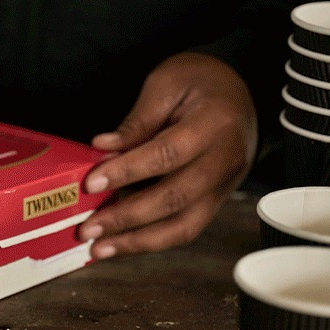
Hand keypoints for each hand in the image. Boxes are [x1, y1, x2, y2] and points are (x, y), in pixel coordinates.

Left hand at [78, 52, 257, 258]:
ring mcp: (224, 185)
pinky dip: (151, 240)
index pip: (167, 154)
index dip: (127, 171)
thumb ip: (136, 121)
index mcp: (214, 123)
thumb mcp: (166, 84)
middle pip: (176, 197)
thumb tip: (102, 150)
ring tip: (98, 248)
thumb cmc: (200, 81)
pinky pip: (186, 228)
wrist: (242, 87)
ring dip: (138, 241)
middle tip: (87, 228)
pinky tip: (121, 243)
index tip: (91, 183)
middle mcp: (225, 160)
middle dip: (127, 217)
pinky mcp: (217, 200)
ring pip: (184, 225)